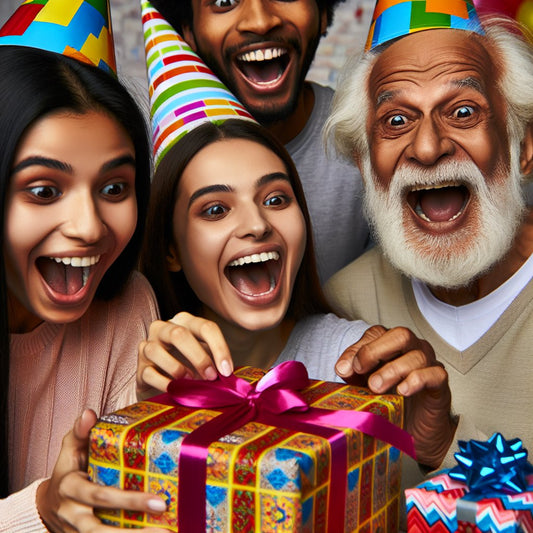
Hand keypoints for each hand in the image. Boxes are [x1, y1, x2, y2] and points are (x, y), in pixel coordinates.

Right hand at [36, 409, 168, 531]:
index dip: (129, 501)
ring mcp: (77, 531)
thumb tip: (89, 414)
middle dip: (134, 531)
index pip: (100, 496)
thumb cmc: (69, 470)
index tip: (158, 501)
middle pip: (101, 529)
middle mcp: (73, 514)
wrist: (49, 504)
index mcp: (71, 488)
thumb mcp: (70, 449)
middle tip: (165, 519)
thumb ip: (80, 432)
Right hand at [138, 312, 232, 394]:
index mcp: (185, 321)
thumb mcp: (204, 357)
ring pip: (156, 350)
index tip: (227, 371)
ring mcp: (148, 345)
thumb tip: (229, 377)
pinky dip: (163, 383)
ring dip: (177, 369)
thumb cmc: (189, 364)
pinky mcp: (139, 366)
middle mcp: (163, 328)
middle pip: (179, 334)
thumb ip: (215, 362)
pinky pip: (148, 373)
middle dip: (198, 357)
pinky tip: (175, 390)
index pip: (205, 327)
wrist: (162, 379)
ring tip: (190, 383)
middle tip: (211, 377)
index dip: (219, 348)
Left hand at [335, 325, 456, 468]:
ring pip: (416, 356)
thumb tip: (342, 367)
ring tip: (375, 387)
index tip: (343, 369)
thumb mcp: (364, 386)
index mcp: (392, 345)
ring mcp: (429, 364)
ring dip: (392, 370)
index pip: (376, 333)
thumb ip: (353, 374)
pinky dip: (417, 380)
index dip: (357, 348)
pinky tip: (402, 391)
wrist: (413, 432)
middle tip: (360, 371)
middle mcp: (413, 349)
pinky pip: (435, 374)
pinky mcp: (440, 385)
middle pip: (400, 335)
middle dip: (375, 351)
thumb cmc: (389, 402)